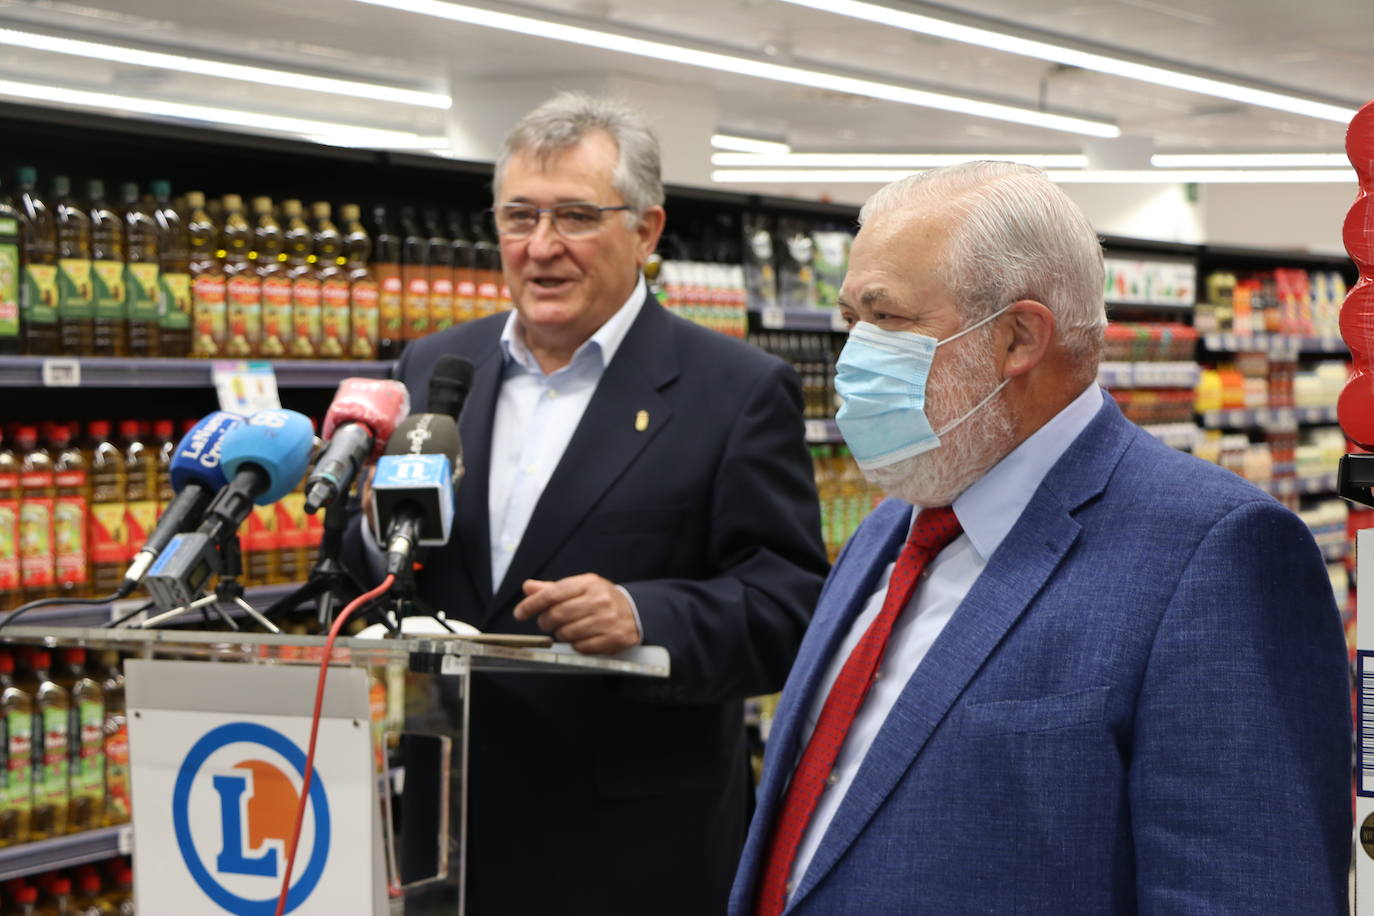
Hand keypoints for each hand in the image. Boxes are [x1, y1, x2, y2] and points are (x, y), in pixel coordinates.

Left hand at [512, 573, 641, 654]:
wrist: (636, 611)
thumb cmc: (602, 599)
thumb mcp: (581, 587)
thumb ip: (553, 588)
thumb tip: (528, 587)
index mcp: (588, 583)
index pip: (553, 593)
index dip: (532, 604)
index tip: (520, 613)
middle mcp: (599, 600)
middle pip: (557, 615)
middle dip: (545, 622)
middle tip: (546, 623)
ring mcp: (608, 620)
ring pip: (567, 633)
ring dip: (561, 634)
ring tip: (566, 630)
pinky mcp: (613, 639)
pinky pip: (581, 647)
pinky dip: (575, 645)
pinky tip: (580, 638)